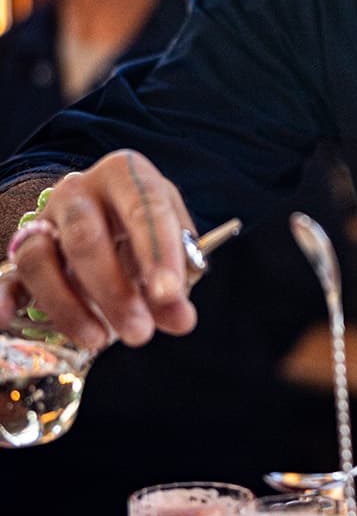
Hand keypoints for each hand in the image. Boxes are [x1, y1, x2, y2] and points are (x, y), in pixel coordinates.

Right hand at [0, 151, 197, 351]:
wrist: (115, 224)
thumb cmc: (148, 232)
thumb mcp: (172, 247)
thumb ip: (176, 283)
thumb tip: (180, 319)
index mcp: (125, 175)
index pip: (143, 208)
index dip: (158, 253)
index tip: (169, 295)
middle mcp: (78, 191)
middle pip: (85, 237)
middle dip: (113, 290)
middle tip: (139, 332)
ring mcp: (45, 221)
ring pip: (39, 259)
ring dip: (67, 306)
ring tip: (99, 340)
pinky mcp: (23, 253)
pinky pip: (6, 276)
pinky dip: (2, 299)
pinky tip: (4, 321)